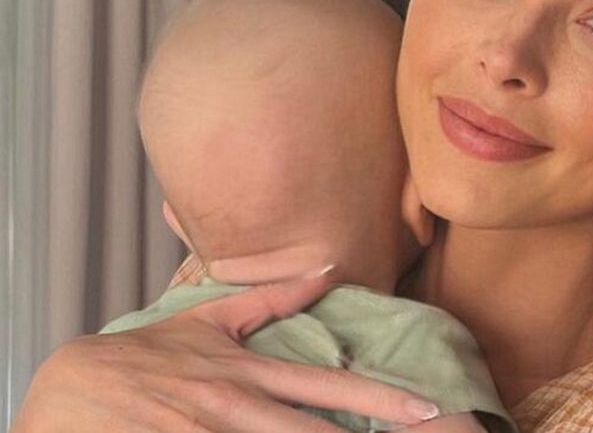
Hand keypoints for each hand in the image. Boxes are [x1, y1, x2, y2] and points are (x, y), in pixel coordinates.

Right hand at [12, 272, 440, 432]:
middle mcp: (236, 405)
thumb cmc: (145, 357)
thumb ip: (270, 299)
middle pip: (312, 432)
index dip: (380, 397)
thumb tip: (326, 269)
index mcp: (248, 373)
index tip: (426, 407)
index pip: (328, 385)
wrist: (74, 390)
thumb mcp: (206, 320)